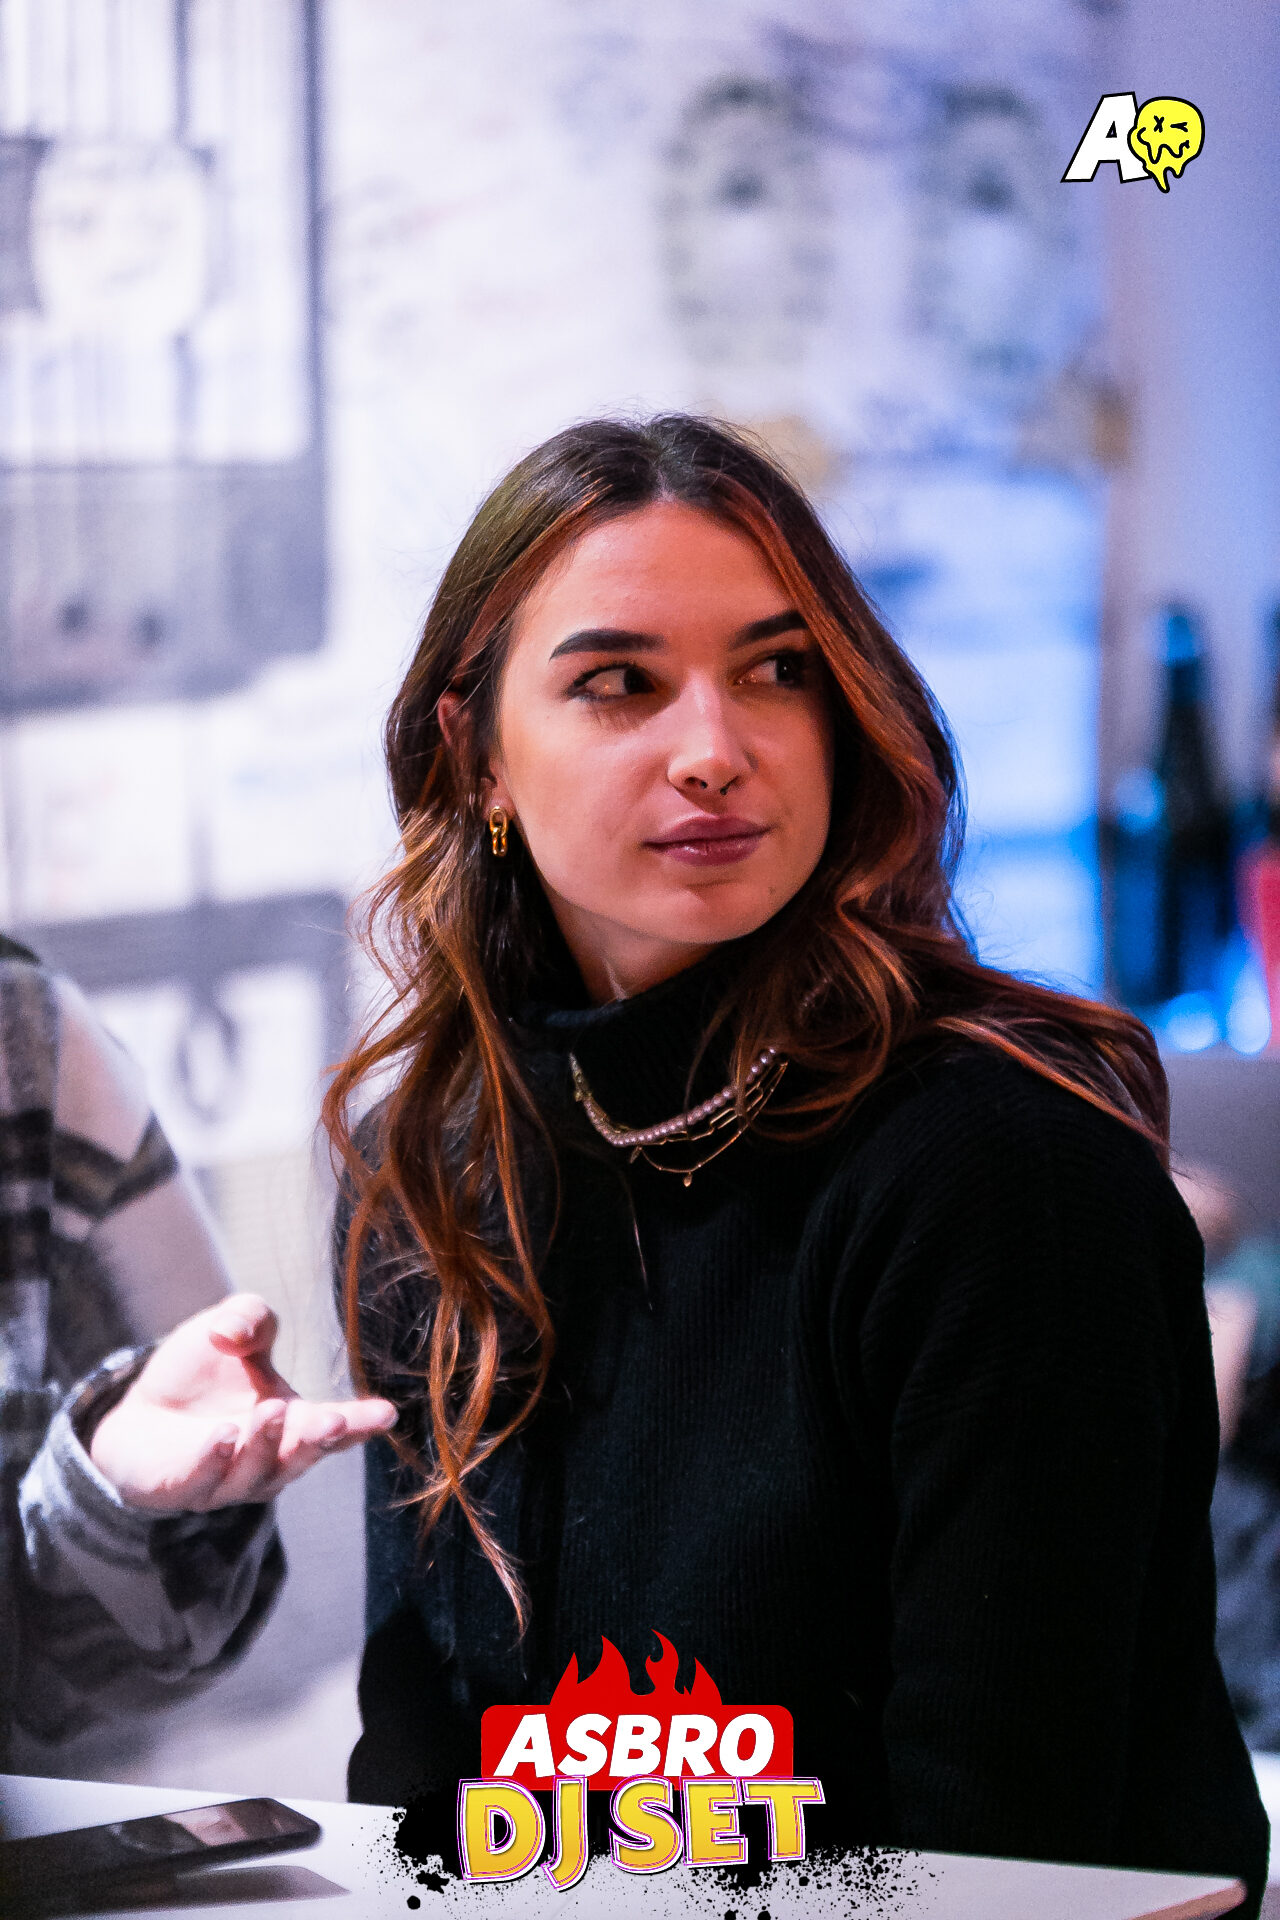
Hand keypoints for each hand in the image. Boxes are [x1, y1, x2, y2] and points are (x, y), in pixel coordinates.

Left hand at [89, 1293, 397, 1512]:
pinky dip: (214, 1462)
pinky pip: (201, 1481)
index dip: (362, 1423)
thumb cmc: (199, 1373)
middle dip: (318, 1442)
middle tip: (333, 1422)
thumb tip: (234, 1330)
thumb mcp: (230, 1328)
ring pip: (254, 1473)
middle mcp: (268, 1459)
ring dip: (265, 1445)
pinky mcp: (179, 1489)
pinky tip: (222, 1437)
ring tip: (270, 1411)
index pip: (335, 1427)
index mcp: (294, 1423)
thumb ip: (248, 1316)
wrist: (138, 1414)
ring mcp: (226, 1481)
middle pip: (300, 1456)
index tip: (387, 1414)